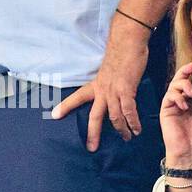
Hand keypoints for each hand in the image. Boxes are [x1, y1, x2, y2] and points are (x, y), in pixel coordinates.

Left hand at [50, 17, 148, 150]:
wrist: (127, 43)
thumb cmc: (119, 56)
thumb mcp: (108, 71)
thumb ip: (107, 83)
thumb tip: (110, 92)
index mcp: (95, 85)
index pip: (76, 98)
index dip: (65, 107)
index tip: (54, 115)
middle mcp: (102, 90)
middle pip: (94, 116)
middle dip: (92, 133)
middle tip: (90, 148)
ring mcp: (114, 91)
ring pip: (114, 117)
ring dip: (121, 130)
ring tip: (126, 138)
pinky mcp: (127, 90)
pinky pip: (129, 111)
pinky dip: (133, 122)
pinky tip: (137, 130)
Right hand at [160, 62, 191, 172]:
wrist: (190, 153)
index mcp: (191, 102)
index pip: (190, 83)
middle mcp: (181, 101)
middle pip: (179, 80)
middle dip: (184, 73)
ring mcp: (172, 105)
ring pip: (172, 87)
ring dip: (182, 86)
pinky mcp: (166, 111)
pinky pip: (168, 98)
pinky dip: (176, 97)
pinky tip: (185, 104)